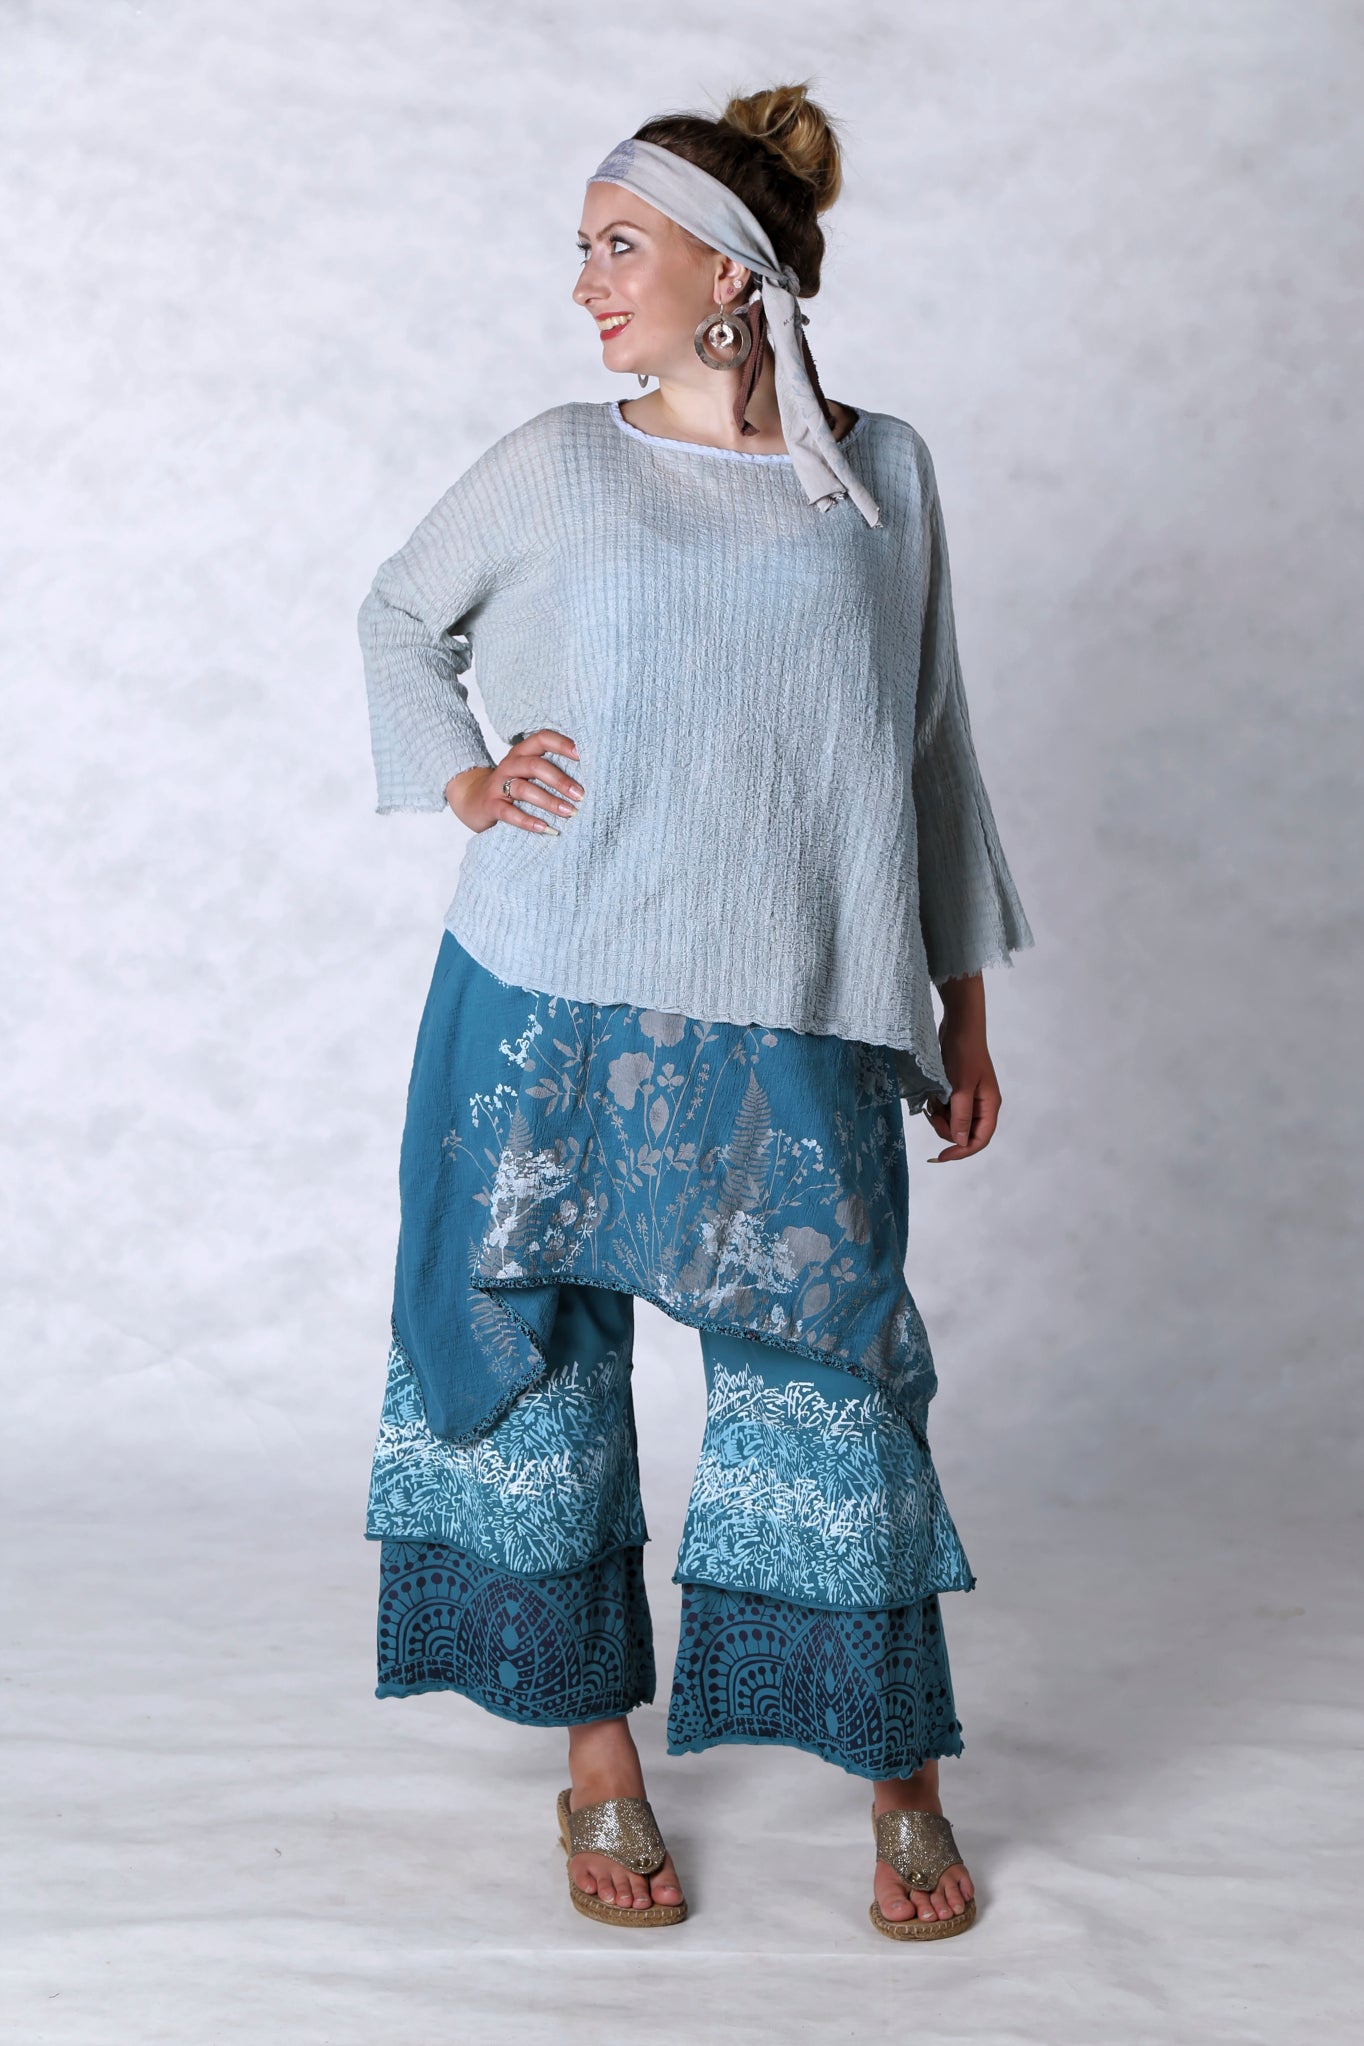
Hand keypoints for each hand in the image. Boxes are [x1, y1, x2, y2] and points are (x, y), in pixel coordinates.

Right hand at [445, 728, 583, 833]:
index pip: (542, 738)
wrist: (473, 801)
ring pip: (524, 789)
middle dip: (560, 780)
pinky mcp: (491, 805)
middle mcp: (510, 765)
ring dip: (549, 801)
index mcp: (522, 752)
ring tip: (569, 813)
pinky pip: (509, 813)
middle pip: (535, 765)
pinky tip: (546, 828)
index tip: (584, 755)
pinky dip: (528, 821)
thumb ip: (551, 770)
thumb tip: (591, 776)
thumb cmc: (513, 787)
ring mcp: (498, 785)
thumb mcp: (529, 774)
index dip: (562, 744)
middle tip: (581, 795)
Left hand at [923, 974, 1000, 1161]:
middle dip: (946, 1128)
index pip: (980, 1140)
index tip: (940, 1156)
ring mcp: (969, 1097)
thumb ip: (961, 1117)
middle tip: (933, 1112)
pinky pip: (946, 1108)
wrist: (958, 1025)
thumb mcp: (961, 1087)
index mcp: (989, 1105)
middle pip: (964, 1133)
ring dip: (939, 1116)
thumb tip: (961, 1142)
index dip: (962, 1151)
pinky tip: (932, 1093)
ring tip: (932, 1098)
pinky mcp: (957, 1090)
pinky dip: (937, 1105)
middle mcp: (981, 1104)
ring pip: (952, 1121)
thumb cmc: (963, 1053)